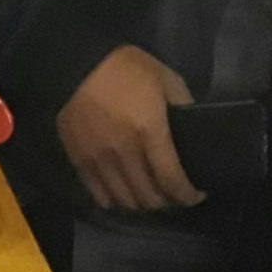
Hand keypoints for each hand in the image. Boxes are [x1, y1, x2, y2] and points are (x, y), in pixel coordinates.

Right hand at [57, 46, 205, 212]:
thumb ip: (182, 104)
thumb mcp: (164, 77)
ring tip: (149, 197)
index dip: (187, 195)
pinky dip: (115, 201)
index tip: (196, 195)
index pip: (172, 179)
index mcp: (149, 132)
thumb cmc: (125, 68)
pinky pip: (99, 195)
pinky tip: (122, 194)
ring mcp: (100, 162)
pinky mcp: (80, 164)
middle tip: (174, 195)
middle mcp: (125, 154)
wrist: (76, 66)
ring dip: (141, 204)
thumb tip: (191, 127)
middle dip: (166, 202)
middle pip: (148, 197)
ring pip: (124, 201)